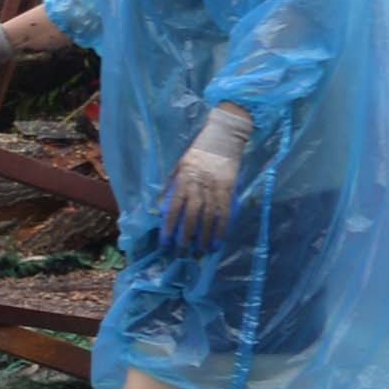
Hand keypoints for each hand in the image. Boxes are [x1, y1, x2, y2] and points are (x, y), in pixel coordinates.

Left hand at [158, 104, 252, 249]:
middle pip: (192, 213)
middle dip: (187, 234)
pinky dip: (223, 227)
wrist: (223, 136)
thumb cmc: (198, 151)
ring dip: (206, 235)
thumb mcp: (179, 164)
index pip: (174, 206)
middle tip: (183, 251)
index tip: (165, 241)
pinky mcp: (230, 187)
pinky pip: (226, 210)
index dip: (169, 225)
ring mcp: (215, 186)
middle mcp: (199, 184)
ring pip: (210, 215)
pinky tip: (219, 239)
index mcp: (183, 178)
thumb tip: (159, 205)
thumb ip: (170, 184)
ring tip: (202, 251)